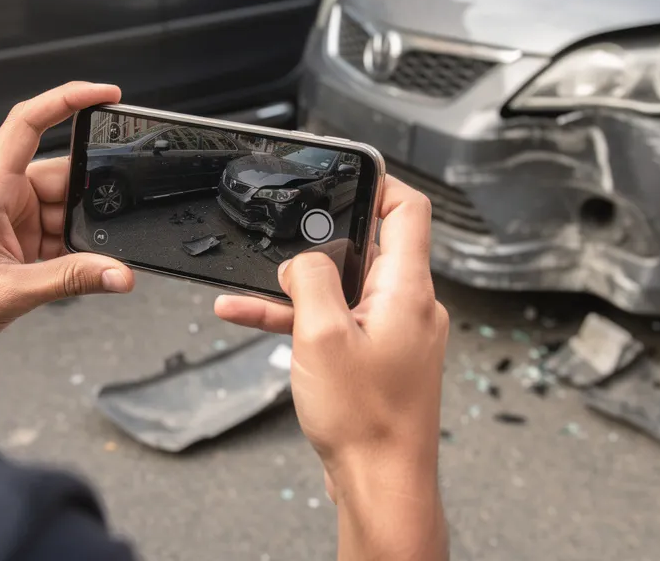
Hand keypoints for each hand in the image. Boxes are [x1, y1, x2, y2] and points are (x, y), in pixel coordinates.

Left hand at [0, 82, 135, 358]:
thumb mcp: (10, 292)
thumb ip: (71, 279)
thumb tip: (118, 273)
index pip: (29, 122)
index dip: (68, 98)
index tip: (105, 94)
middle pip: (60, 174)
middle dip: (88, 199)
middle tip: (106, 227)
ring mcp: (5, 213)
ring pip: (62, 206)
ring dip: (76, 231)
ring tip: (82, 260)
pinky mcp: (11, 235)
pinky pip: (54, 229)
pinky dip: (68, 247)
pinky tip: (71, 268)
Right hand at [215, 177, 447, 493]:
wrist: (381, 485)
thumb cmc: (367, 422)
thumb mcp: (321, 335)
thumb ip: (310, 280)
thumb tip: (302, 260)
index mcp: (407, 290)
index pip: (410, 210)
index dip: (378, 182)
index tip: (342, 173)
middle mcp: (408, 307)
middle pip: (371, 246)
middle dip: (323, 240)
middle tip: (287, 238)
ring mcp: (394, 335)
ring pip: (344, 288)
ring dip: (299, 284)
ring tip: (252, 285)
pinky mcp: (377, 360)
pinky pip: (335, 322)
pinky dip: (299, 317)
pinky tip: (250, 315)